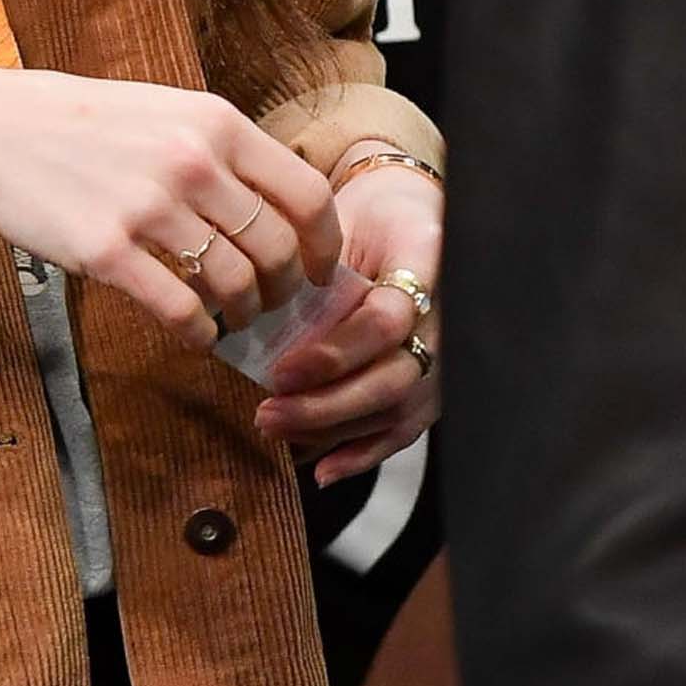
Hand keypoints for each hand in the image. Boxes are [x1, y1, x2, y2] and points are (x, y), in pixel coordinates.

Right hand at [0, 67, 341, 354]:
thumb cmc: (74, 123)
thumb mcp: (163, 110)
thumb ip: (219, 148)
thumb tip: (274, 203)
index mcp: (215, 124)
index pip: (307, 194)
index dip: (325, 243)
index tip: (320, 269)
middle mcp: (193, 163)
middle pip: (277, 248)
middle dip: (284, 288)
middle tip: (272, 302)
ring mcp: (149, 208)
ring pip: (235, 283)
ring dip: (244, 313)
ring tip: (233, 318)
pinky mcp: (107, 251)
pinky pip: (179, 310)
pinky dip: (200, 333)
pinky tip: (197, 334)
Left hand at [257, 155, 441, 481]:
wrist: (409, 214)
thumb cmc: (367, 216)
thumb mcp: (336, 222)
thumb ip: (306, 263)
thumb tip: (236, 303)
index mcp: (425, 260)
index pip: (386, 322)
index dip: (334, 354)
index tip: (280, 371)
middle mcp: (448, 313)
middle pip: (394, 378)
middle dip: (326, 405)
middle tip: (267, 412)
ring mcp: (449, 352)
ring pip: (398, 409)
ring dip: (334, 430)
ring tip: (276, 430)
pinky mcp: (437, 381)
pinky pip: (407, 427)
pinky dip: (364, 453)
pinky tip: (324, 472)